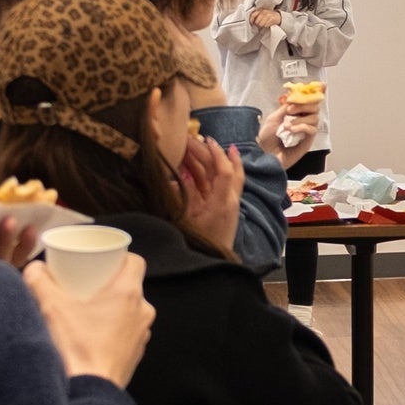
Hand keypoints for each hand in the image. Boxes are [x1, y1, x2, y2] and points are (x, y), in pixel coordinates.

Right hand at [29, 253, 152, 386]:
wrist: (89, 392)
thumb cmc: (76, 347)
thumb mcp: (50, 306)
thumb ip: (38, 280)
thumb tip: (33, 267)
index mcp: (128, 293)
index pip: (134, 262)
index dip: (117, 257)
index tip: (99, 260)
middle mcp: (142, 312)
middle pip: (129, 287)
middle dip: (107, 284)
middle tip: (84, 285)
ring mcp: (140, 336)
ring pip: (128, 312)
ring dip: (110, 309)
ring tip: (84, 311)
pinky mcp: (134, 355)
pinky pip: (125, 334)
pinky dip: (110, 330)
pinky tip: (89, 335)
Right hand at [175, 137, 246, 255]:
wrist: (212, 266)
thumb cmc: (199, 246)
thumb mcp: (186, 221)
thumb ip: (183, 196)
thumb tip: (176, 176)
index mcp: (223, 203)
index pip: (224, 172)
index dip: (216, 154)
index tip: (205, 139)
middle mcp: (228, 200)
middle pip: (220, 169)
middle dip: (206, 152)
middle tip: (190, 138)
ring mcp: (225, 203)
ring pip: (217, 175)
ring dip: (204, 160)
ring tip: (190, 144)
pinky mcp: (219, 208)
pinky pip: (213, 185)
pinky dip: (203, 173)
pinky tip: (193, 164)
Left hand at [264, 91, 321, 157]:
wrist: (264, 154)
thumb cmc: (266, 138)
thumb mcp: (274, 118)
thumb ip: (286, 107)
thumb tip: (295, 98)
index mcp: (294, 114)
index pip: (308, 101)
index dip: (308, 96)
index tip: (296, 97)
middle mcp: (302, 121)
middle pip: (315, 108)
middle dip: (304, 106)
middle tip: (291, 110)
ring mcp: (306, 131)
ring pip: (315, 118)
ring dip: (300, 119)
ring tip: (287, 125)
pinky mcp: (308, 141)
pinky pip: (312, 130)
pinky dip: (302, 127)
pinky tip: (291, 130)